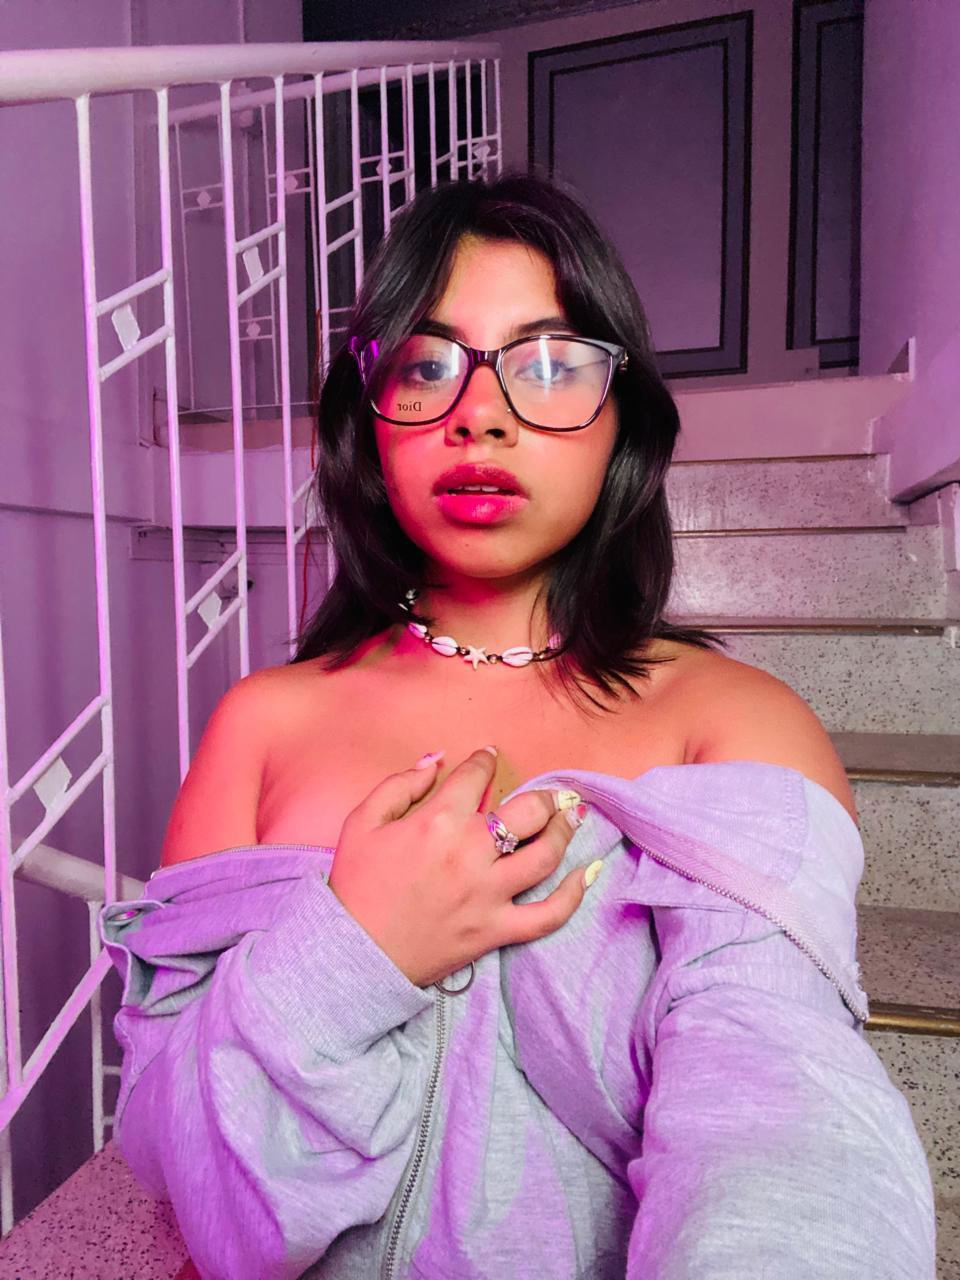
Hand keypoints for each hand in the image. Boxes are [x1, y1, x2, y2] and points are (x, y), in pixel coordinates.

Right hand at [326, 747, 595, 987]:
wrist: (354, 952)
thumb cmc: (356, 885)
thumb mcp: (362, 822)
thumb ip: (400, 785)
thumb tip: (435, 760)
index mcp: (438, 821)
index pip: (476, 777)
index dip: (485, 761)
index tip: (490, 757)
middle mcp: (471, 852)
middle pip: (526, 812)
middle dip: (543, 796)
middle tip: (551, 793)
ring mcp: (488, 893)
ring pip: (545, 855)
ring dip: (565, 831)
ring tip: (572, 817)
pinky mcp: (496, 929)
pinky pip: (547, 914)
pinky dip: (573, 895)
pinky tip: (587, 873)